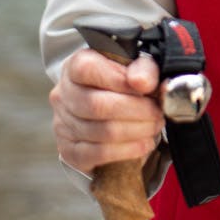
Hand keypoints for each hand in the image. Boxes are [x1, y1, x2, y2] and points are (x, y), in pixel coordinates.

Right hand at [50, 48, 164, 174]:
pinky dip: (127, 150)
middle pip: (98, 105)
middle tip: (157, 112)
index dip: (120, 80)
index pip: (88, 70)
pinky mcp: (69, 151)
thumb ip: (143, 67)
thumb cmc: (120, 82)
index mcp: (75, 66)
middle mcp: (63, 94)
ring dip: (136, 131)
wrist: (106, 107)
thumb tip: (144, 82)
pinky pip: (98, 154)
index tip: (147, 87)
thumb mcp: (134, 65)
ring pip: (102, 132)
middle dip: (136, 110)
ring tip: (154, 126)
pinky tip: (143, 144)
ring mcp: (62, 124)